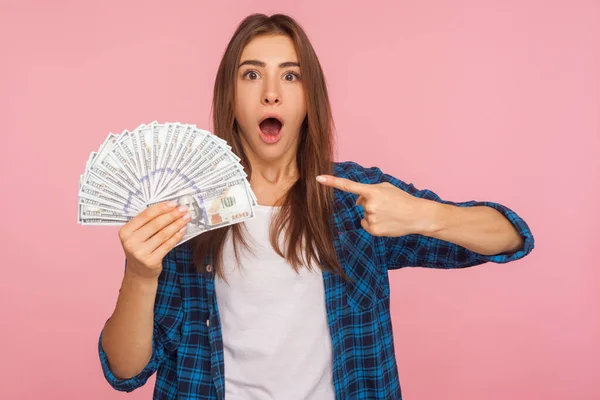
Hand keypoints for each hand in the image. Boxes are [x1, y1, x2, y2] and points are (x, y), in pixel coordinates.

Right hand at [118, 201, 191, 279]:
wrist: (139, 272)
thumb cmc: (141, 248)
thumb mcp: (138, 235)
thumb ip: (148, 222)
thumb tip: (170, 208)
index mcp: (125, 232)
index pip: (145, 215)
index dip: (161, 208)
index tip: (173, 203)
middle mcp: (130, 242)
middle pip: (156, 224)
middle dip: (172, 215)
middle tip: (184, 209)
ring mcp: (140, 253)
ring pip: (163, 234)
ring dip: (177, 224)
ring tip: (186, 218)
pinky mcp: (151, 261)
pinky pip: (167, 245)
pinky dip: (177, 236)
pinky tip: (183, 230)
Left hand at [316, 175, 434, 236]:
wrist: (417, 215)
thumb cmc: (402, 199)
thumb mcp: (386, 188)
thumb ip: (368, 191)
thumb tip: (357, 202)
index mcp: (372, 191)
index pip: (348, 186)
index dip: (332, 182)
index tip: (318, 179)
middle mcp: (369, 205)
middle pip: (360, 203)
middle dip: (370, 203)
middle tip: (387, 205)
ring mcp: (370, 218)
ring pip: (364, 215)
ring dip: (374, 214)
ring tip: (390, 213)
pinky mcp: (373, 230)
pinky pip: (366, 224)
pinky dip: (374, 223)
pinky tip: (387, 222)